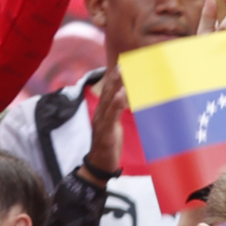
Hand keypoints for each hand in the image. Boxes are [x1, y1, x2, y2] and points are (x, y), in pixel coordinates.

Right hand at [79, 67, 125, 187]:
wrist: (99, 164)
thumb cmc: (109, 144)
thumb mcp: (115, 125)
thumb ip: (119, 111)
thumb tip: (126, 98)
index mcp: (104, 111)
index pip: (109, 90)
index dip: (115, 76)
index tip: (124, 62)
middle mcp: (101, 113)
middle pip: (107, 91)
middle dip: (116, 75)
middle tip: (125, 60)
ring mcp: (102, 122)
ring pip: (109, 100)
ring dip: (116, 84)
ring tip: (123, 70)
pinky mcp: (105, 132)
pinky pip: (111, 116)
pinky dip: (116, 104)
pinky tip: (121, 94)